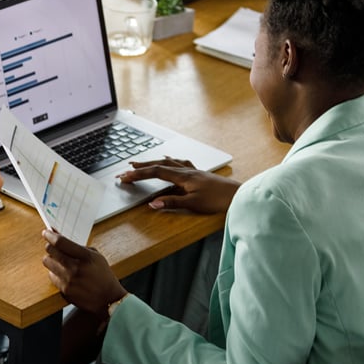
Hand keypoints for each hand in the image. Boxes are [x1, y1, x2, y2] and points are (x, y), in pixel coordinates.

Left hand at [42, 230, 127, 314]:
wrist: (108, 299)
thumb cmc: (103, 276)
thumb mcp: (96, 256)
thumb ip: (77, 247)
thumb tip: (58, 236)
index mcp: (86, 257)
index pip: (61, 242)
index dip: (50, 236)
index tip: (46, 233)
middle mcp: (76, 268)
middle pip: (50, 251)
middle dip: (50, 247)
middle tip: (53, 247)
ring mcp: (69, 281)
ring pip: (47, 263)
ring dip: (51, 260)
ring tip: (60, 262)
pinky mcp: (64, 291)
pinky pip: (51, 276)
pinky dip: (55, 273)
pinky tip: (64, 274)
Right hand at [119, 157, 239, 213]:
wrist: (238, 195)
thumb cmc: (218, 200)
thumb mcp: (193, 204)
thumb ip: (172, 203)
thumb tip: (153, 204)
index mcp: (183, 176)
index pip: (156, 172)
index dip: (139, 174)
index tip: (126, 176)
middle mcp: (186, 170)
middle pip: (159, 165)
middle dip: (141, 167)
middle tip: (126, 170)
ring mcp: (193, 170)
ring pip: (168, 162)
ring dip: (152, 162)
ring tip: (140, 162)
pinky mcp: (198, 173)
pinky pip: (179, 163)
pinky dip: (169, 161)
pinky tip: (168, 159)